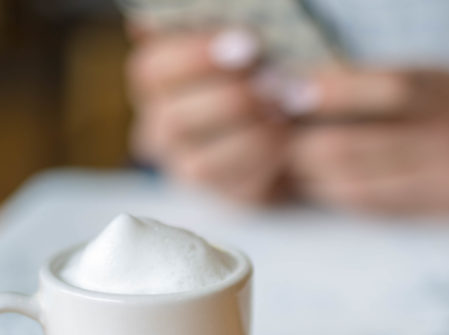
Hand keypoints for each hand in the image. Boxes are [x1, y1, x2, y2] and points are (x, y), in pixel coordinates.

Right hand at [126, 27, 287, 203]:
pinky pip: (234, 190)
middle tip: (274, 83)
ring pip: (199, 166)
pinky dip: (265, 164)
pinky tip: (287, 139)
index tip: (247, 45)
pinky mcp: (223, 194)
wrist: (298, 117)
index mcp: (157, 81)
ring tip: (284, 112)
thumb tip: (179, 25)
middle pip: (174, 121)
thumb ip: (221, 33)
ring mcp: (187, 167)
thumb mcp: (241, 45)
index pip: (151, 71)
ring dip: (250, 137)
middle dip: (232, 101)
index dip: (196, 57)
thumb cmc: (262, 66)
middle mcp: (161, 128)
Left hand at [288, 69, 448, 213]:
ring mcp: (440, 175)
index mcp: (430, 87)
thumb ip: (375, 82)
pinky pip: (377, 208)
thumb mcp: (433, 76)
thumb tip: (301, 90)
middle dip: (298, 149)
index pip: (357, 88)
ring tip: (294, 170)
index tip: (278, 96)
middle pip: (343, 147)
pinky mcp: (443, 207)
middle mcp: (435, 131)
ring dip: (313, 181)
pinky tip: (327, 189)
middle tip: (274, 145)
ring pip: (353, 185)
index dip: (311, 96)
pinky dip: (342, 199)